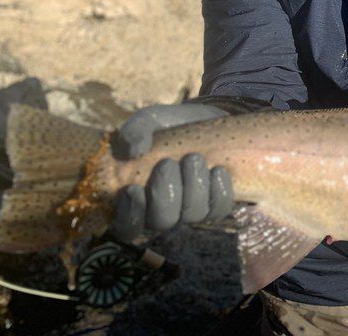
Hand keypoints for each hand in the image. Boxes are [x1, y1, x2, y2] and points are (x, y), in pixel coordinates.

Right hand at [111, 103, 234, 241]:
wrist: (203, 121)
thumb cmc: (166, 127)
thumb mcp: (147, 122)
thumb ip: (134, 131)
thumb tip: (133, 150)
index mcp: (136, 199)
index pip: (127, 226)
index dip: (130, 214)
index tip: (133, 188)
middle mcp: (162, 211)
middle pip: (162, 221)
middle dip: (165, 195)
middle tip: (167, 163)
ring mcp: (190, 209)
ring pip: (192, 215)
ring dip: (194, 188)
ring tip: (194, 158)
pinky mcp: (215, 202)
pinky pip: (218, 209)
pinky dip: (219, 191)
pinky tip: (218, 170)